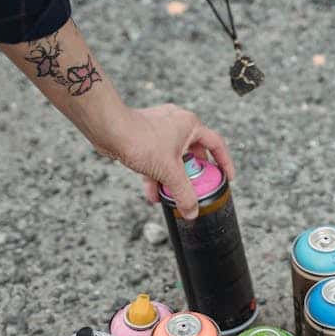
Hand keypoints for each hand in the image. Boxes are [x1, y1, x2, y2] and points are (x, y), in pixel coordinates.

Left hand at [110, 104, 234, 219]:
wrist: (108, 130)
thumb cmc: (140, 140)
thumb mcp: (169, 172)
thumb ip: (184, 194)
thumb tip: (192, 212)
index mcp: (190, 125)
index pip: (216, 144)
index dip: (224, 162)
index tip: (226, 177)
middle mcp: (176, 124)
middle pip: (193, 153)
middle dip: (192, 175)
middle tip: (196, 189)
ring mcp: (159, 129)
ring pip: (172, 158)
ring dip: (171, 178)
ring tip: (170, 197)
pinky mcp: (144, 136)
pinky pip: (156, 158)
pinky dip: (156, 174)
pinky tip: (153, 193)